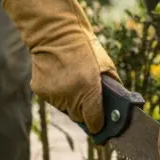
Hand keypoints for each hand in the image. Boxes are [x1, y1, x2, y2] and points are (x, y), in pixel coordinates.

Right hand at [2, 0, 117, 132]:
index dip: (99, 125)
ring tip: (71, 81)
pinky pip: (53, 100)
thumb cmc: (84, 47)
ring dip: (70, 101)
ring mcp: (54, 94)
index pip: (95, 121)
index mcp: (89, 88)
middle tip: (86, 96)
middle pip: (79, 117)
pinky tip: (59, 77)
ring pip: (65, 109)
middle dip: (84, 111)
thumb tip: (118, 106)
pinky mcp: (41, 91)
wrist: (55, 33)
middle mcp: (70, 95)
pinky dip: (58, 93)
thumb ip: (112, 87)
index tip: (101, 126)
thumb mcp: (106, 65)